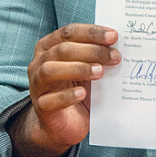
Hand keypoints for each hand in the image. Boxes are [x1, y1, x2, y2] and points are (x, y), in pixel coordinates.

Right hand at [9, 24, 119, 156]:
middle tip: (115, 56)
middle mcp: (39, 63)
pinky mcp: (41, 107)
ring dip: (78, 69)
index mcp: (49, 47)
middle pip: (62, 49)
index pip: (68, 33)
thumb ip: (97, 57)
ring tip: (100, 72)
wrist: (65, 124)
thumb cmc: (77, 89)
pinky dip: (67, 96)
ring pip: (50, 70)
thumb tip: (118, 46)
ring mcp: (37, 85)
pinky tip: (83, 94)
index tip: (114, 36)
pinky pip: (49, 100)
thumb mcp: (88, 70)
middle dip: (91, 51)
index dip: (91, 32)